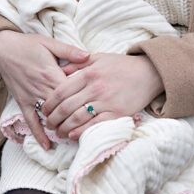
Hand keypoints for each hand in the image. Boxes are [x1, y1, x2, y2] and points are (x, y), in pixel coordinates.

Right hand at [0, 29, 88, 149]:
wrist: (2, 48)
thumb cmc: (28, 44)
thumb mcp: (50, 43)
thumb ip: (69, 51)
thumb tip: (89, 56)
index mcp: (51, 73)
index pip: (72, 92)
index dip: (85, 100)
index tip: (99, 108)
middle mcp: (41, 88)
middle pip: (63, 108)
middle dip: (76, 118)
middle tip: (93, 127)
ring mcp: (31, 96)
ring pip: (49, 116)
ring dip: (61, 127)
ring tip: (75, 137)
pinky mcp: (22, 102)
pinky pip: (30, 120)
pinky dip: (38, 133)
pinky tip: (47, 146)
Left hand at [41, 53, 163, 139]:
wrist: (149, 73)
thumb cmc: (121, 66)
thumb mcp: (97, 58)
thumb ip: (77, 64)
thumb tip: (59, 70)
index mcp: (88, 74)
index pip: (61, 91)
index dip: (49, 103)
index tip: (44, 110)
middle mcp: (95, 88)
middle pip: (67, 107)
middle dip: (54, 118)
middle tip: (48, 124)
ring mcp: (107, 102)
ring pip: (78, 118)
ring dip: (64, 128)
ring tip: (59, 132)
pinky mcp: (117, 113)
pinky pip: (95, 125)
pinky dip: (82, 131)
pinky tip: (73, 135)